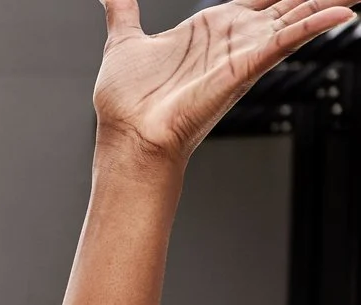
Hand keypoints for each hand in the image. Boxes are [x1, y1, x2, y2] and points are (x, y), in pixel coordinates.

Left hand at [95, 0, 352, 166]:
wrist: (127, 135)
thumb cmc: (126, 101)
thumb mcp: (124, 40)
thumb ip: (123, 11)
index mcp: (214, 27)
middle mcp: (237, 37)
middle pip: (293, 1)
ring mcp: (245, 50)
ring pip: (301, 14)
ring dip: (330, 0)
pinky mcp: (247, 65)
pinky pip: (290, 39)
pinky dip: (317, 22)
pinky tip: (344, 10)